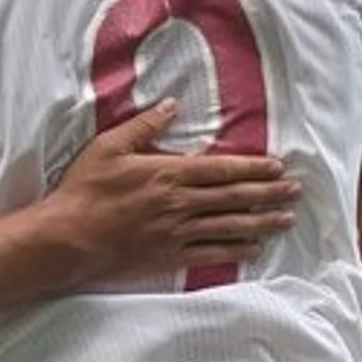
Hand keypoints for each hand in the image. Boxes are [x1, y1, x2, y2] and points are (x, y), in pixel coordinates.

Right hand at [46, 98, 299, 282]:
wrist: (66, 238)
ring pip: (230, 226)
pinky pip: (211, 254)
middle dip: (269, 194)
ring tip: (286, 220)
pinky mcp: (168, 256)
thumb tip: (173, 105)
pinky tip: (254, 249)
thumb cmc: (84, 189)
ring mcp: (177, 232)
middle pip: (235, 198)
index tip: (278, 167)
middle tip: (296, 192)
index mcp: (169, 173)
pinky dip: (235, 251)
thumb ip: (145, 126)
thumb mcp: (110, 146)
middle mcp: (180, 203)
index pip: (223, 169)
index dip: (254, 168)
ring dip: (262, 222)